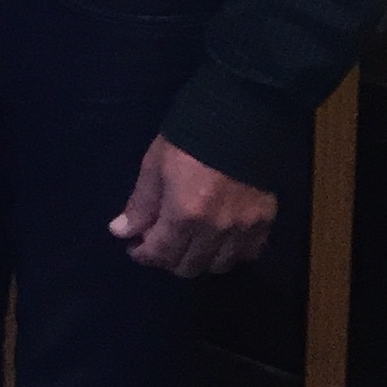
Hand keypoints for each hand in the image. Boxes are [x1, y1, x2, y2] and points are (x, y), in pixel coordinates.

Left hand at [110, 137, 275, 276]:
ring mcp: (244, 229)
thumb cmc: (187, 140)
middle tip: (159, 242)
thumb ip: (140, 205)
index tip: (134, 247)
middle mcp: (215, 230)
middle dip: (169, 259)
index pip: (161, 253)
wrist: (238, 119)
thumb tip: (121, 232)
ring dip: (199, 259)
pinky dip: (230, 254)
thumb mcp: (154, 167)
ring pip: (219, 266)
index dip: (143, 255)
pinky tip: (218, 241)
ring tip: (188, 242)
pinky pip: (248, 254)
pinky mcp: (266, 222)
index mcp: (184, 214)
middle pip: (189, 266)